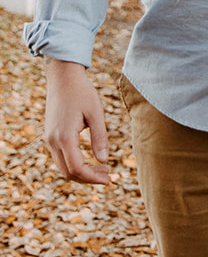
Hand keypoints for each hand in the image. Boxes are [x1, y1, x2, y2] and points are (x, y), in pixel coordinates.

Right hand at [44, 60, 110, 184]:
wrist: (63, 77)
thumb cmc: (82, 92)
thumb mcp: (96, 113)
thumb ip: (99, 137)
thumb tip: (104, 161)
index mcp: (64, 137)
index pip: (76, 168)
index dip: (92, 178)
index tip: (108, 179)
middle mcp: (53, 141)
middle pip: (68, 172)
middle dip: (88, 178)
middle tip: (108, 176)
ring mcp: (49, 139)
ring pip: (63, 167)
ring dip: (81, 172)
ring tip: (102, 169)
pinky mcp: (50, 136)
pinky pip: (60, 157)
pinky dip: (74, 164)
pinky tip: (90, 160)